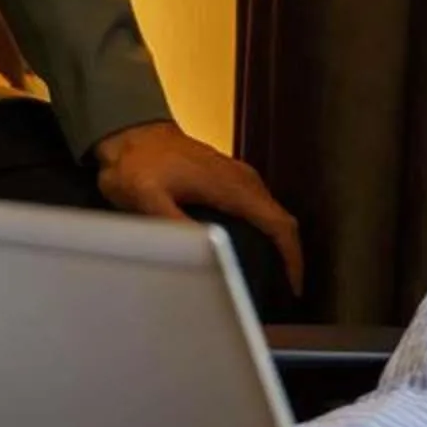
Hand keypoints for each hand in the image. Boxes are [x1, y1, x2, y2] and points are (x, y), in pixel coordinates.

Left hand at [91, 119, 303, 295]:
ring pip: (272, 214)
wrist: (133, 134)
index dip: (292, 258)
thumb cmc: (139, 163)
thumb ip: (174, 223)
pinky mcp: (229, 178)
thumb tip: (204, 249)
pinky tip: (253, 248)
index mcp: (231, 186)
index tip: (294, 286)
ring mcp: (237, 176)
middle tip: (284, 291)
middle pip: (282, 222)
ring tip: (274, 277)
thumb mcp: (147, 197)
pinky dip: (265, 231)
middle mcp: (242, 179)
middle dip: (290, 257)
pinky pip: (259, 207)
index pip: (279, 224)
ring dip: (279, 244)